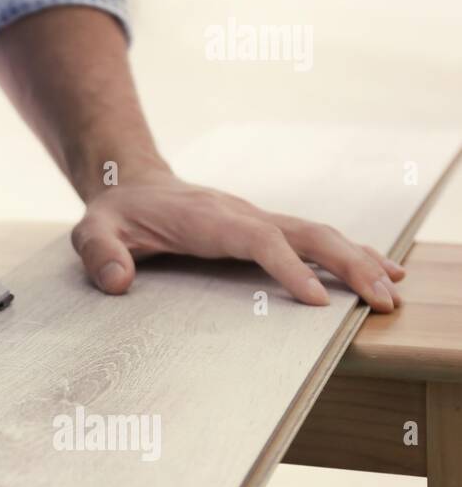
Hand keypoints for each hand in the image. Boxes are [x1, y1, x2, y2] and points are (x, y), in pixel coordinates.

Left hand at [70, 168, 405, 311]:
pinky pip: (313, 240)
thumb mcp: (92, 232)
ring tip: (393, 294)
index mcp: (208, 218)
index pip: (258, 240)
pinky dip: (350, 255)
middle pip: (306, 233)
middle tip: (381, 301)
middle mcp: (242, 214)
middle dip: (347, 264)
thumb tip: (118, 282)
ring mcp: (257, 219)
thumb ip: (100, 254)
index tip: (314, 301)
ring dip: (359, 261)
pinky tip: (382, 272)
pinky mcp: (264, 228)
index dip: (287, 268)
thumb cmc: (114, 214)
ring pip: (319, 234)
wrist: (129, 185)